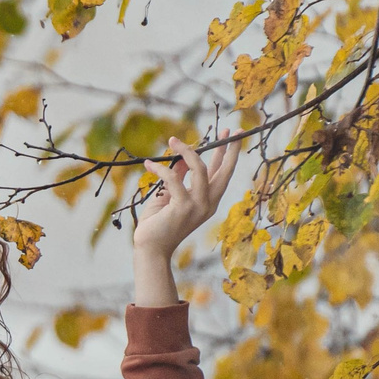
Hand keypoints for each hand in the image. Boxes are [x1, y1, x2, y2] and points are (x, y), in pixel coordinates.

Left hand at [133, 132, 241, 304]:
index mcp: (208, 201)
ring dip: (186, 151)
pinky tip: (148, 165)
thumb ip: (179, 177)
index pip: (221, 174)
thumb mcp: (170, 195)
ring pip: (200, 169)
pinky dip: (160, 169)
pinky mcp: (183, 208)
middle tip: (230, 130)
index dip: (226, 154)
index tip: (230, 136)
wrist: (150, 248)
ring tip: (172, 140)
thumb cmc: (158, 223)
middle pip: (224, 171)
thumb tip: (183, 157)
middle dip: (228, 149)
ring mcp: (198, 206)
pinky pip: (173, 179)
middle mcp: (208, 203)